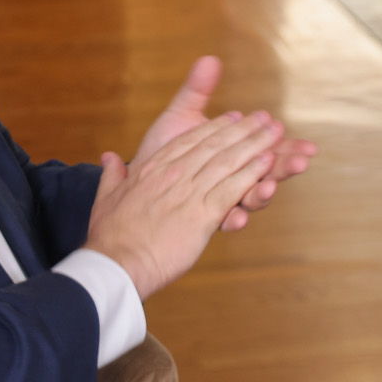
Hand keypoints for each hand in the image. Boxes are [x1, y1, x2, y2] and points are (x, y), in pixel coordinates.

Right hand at [84, 111, 284, 297]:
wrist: (116, 263)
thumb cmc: (109, 236)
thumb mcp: (105, 198)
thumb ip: (111, 175)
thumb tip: (108, 157)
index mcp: (153, 169)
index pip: (189, 140)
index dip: (214, 127)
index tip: (233, 117)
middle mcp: (174, 174)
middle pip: (215, 145)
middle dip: (243, 129)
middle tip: (265, 118)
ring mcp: (190, 193)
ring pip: (228, 161)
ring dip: (255, 145)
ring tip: (276, 132)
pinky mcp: (203, 215)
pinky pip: (232, 189)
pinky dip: (251, 173)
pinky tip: (267, 163)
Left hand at [133, 57, 315, 229]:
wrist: (135, 182)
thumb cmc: (161, 149)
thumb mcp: (180, 119)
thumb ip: (197, 92)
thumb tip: (209, 59)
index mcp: (235, 154)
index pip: (268, 148)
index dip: (286, 146)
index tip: (303, 143)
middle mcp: (234, 178)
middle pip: (267, 172)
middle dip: (284, 168)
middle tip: (301, 160)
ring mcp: (222, 199)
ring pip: (251, 197)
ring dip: (264, 193)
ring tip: (269, 186)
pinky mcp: (207, 218)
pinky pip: (225, 221)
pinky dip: (235, 219)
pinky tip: (239, 217)